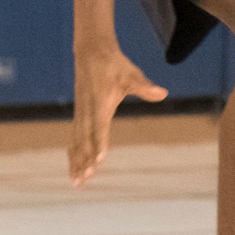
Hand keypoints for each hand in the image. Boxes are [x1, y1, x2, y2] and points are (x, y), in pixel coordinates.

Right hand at [69, 42, 166, 185]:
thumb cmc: (114, 65)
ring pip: (76, 142)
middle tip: (85, 180)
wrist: (91, 52)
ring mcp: (80, 113)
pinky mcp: (78, 113)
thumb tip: (162, 93)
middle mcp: (87, 111)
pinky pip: (73, 137)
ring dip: (75, 162)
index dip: (99, 144)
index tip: (99, 161)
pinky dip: (72, 153)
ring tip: (76, 182)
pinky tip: (73, 168)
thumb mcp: (131, 74)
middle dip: (84, 161)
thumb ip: (145, 87)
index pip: (99, 128)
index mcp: (100, 104)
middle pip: (84, 140)